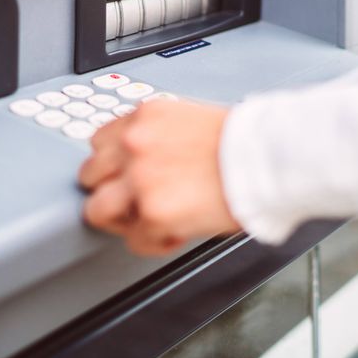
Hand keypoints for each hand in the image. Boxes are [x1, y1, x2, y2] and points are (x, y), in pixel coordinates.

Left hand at [78, 100, 239, 255]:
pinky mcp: (152, 212)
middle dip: (111, 189)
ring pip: (97, 209)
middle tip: (134, 201)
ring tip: (147, 221)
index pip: (100, 141)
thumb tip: (147, 161)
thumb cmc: (243, 142)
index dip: (114, 163)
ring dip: (122, 219)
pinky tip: (177, 232)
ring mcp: (139, 178)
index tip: (124, 175)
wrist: (268, 158)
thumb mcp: (189, 120)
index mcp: (145, 115)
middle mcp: (134, 142)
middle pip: (90, 174)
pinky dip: (155, 242)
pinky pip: (135, 239)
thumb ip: (158, 137)